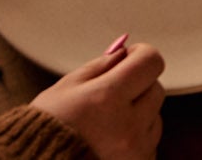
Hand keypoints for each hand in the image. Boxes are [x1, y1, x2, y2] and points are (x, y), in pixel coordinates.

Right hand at [30, 38, 165, 159]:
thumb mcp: (66, 88)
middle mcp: (127, 127)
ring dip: (139, 115)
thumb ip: (100, 66)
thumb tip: (125, 52)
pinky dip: (137, 139)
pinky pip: (150, 144)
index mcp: (107, 98)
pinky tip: (111, 142)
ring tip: (107, 124)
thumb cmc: (46, 130)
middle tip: (111, 94)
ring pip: (155, 118)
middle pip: (156, 88)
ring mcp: (136, 152)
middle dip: (138, 85)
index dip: (140, 55)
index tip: (129, 59)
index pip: (151, 62)